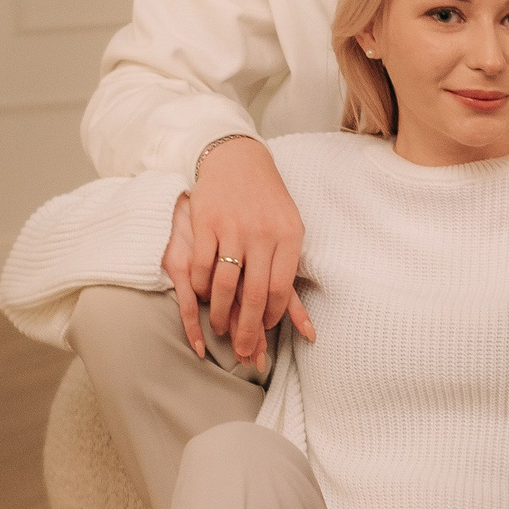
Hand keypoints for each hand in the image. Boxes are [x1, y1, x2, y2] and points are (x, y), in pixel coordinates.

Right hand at [162, 139, 311, 363]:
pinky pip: (201, 267)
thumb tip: (308, 330)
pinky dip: (200, 288)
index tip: (263, 328)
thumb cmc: (268, 202)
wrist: (238, 159)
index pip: (280, 290)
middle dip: (246, 330)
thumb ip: (290, 274)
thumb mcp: (289, 230)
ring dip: (220, 314)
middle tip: (241, 349)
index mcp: (289, 236)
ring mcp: (233, 228)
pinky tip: (202, 297)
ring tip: (219, 328)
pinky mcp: (206, 223)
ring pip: (224, 285)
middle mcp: (262, 233)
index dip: (270, 316)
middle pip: (253, 294)